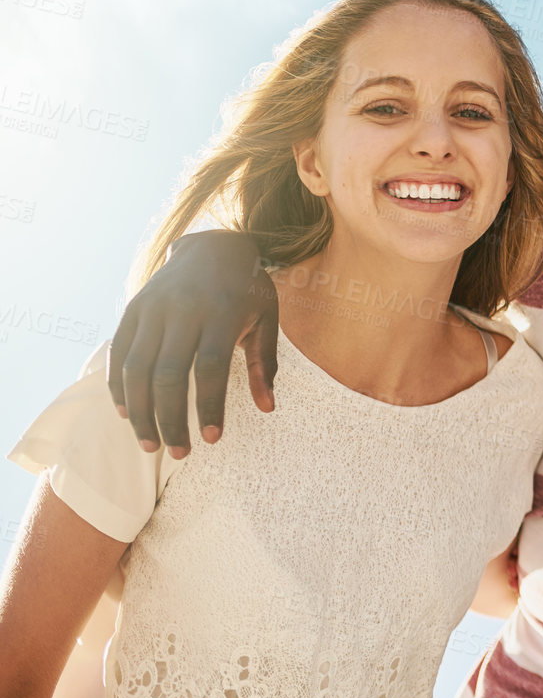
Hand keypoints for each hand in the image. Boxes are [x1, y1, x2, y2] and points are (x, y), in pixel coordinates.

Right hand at [107, 230, 277, 456]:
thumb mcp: (267, 319)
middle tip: (179, 452)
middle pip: (168, 374)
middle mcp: (184, 310)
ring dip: (140, 412)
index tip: (211, 439)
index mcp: (223, 313)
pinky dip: (118, 386)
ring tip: (150, 444)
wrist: (213, 246)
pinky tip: (127, 413)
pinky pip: (118, 353)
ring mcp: (154, 308)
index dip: (208, 405)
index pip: (211, 367)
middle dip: (170, 419)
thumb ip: (266, 363)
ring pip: (137, 368)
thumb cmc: (247, 290)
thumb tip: (268, 408)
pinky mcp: (133, 309)